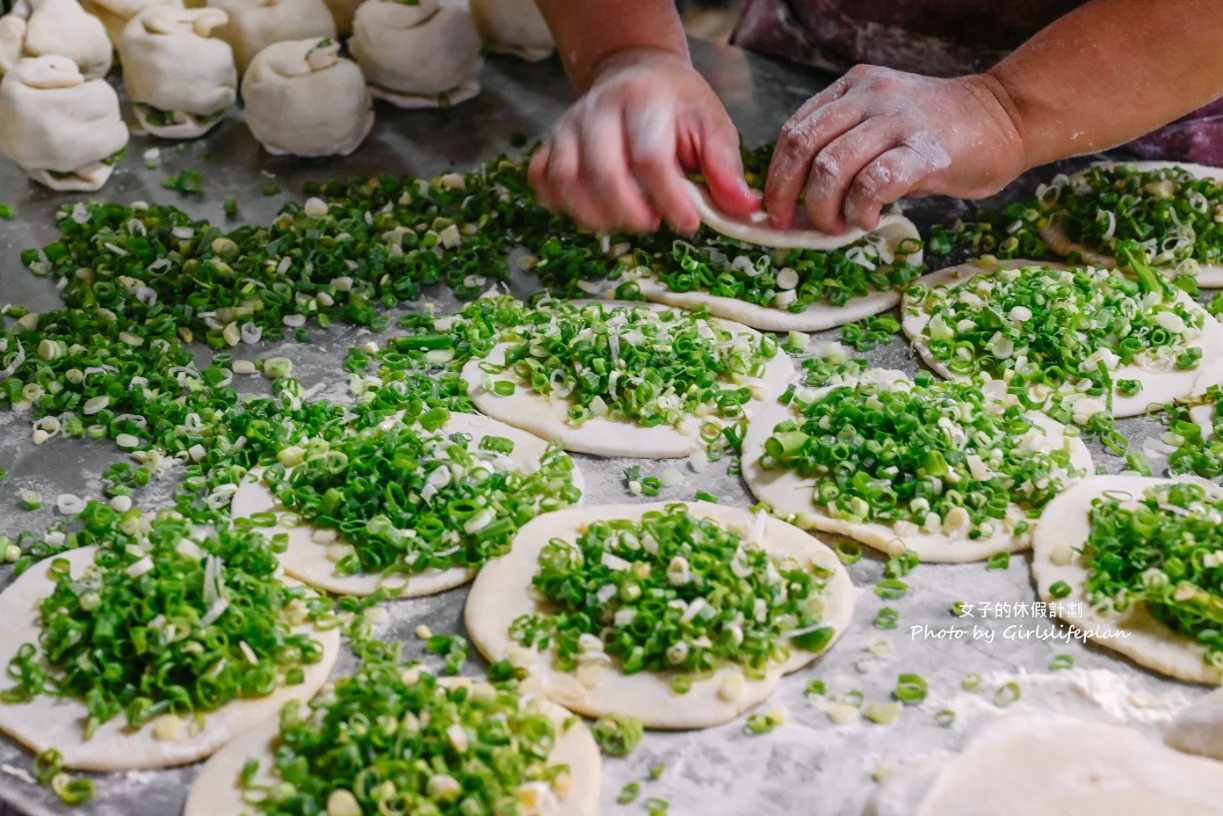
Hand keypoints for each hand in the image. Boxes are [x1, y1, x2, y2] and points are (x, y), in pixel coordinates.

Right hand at [529, 47, 758, 233]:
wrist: (636, 73)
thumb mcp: (712, 125)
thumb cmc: (678, 106)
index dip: (668, 198)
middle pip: (601, 171)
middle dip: (628, 212)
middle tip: (652, 225)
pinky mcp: (550, 144)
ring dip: (595, 215)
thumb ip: (725, 168)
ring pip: (565, 179)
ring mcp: (568, 128)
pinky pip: (541, 180)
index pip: (649, 156)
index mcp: (644, 99)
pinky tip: (590, 211)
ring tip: (625, 221)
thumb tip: (743, 209)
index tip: (688, 224)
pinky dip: (560, 204)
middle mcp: (599, 110)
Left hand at [764, 65, 1028, 233]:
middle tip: (794, 226)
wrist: (1007, 117)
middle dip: (788, 195)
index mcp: (852, 88)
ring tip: (839, 226)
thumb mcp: (881, 126)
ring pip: (832, 168)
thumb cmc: (940, 133)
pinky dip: (862, 210)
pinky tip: (871, 219)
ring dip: (825, 209)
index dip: (776, 176)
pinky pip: (874, 184)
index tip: (776, 210)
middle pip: (802, 147)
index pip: (794, 131)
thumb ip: (843, 151)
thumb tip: (802, 204)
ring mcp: (897, 120)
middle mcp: (870, 95)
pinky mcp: (925, 150)